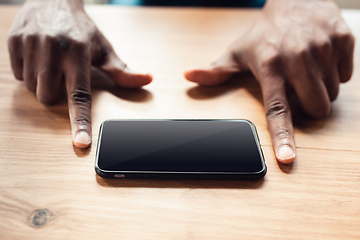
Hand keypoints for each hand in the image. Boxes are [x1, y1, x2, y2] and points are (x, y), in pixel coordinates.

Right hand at [7, 0, 151, 147]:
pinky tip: (37, 56)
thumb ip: (122, 70)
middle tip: (62, 73)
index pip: (79, 95)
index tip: (81, 142)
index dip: (80, 121)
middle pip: (49, 98)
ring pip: (32, 89)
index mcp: (78, 54)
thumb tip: (148, 80)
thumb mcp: (103, 49)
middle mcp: (54, 49)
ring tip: (51, 63)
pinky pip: (18, 75)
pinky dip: (28, 72)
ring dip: (42, 83)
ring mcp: (31, 44)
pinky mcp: (14, 41)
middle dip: (56, 93)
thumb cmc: (81, 29)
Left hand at [184, 0, 353, 163]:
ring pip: (331, 95)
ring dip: (320, 90)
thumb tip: (188, 76)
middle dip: (308, 107)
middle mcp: (297, 58)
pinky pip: (346, 76)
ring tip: (306, 70)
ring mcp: (323, 48)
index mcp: (270, 67)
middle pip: (315, 109)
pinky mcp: (343, 41)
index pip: (277, 109)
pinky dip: (335, 73)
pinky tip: (320, 59)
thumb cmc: (264, 32)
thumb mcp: (238, 51)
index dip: (283, 137)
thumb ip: (215, 70)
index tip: (287, 158)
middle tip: (296, 87)